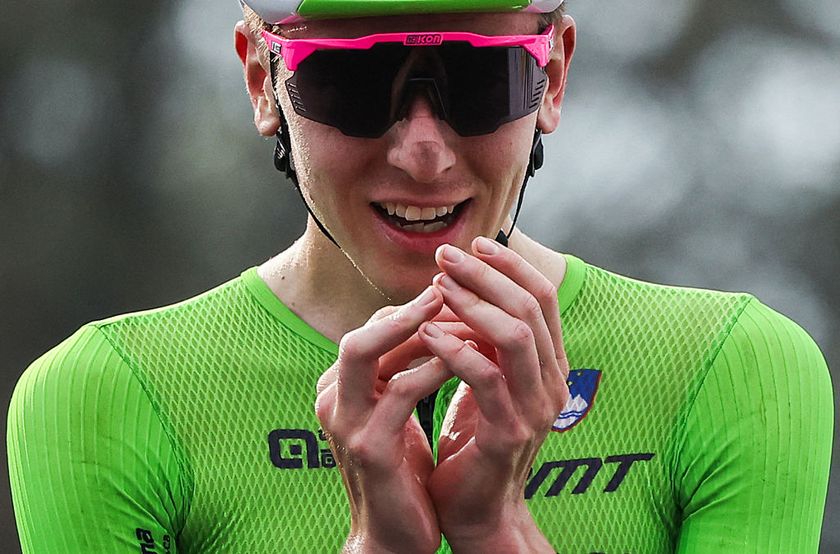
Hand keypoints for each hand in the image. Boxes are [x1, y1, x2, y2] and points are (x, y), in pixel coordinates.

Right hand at [315, 287, 451, 553]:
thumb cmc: (401, 471)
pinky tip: (466, 360)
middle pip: (360, 330)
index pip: (373, 329)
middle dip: (409, 308)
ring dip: (419, 328)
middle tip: (454, 289)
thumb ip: (401, 370)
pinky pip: (399, 391)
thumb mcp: (394, 413)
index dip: (416, 310)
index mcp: (340, 386)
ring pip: (365, 349)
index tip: (459, 300)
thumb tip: (436, 320)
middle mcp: (332, 397)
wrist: (393, 536)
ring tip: (465, 317)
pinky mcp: (367, 447)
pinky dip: (432, 369)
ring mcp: (344, 421)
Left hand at [419, 237, 569, 552]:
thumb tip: (465, 288)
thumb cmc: (474, 441)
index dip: (509, 265)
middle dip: (487, 274)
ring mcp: (536, 409)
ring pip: (516, 336)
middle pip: (532, 307)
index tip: (473, 244)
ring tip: (435, 287)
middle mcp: (554, 383)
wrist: (476, 509)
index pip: (542, 298)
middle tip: (445, 257)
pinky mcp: (509, 433)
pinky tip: (427, 333)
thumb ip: (488, 342)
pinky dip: (455, 349)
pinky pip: (487, 377)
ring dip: (473, 304)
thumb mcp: (486, 382)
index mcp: (550, 366)